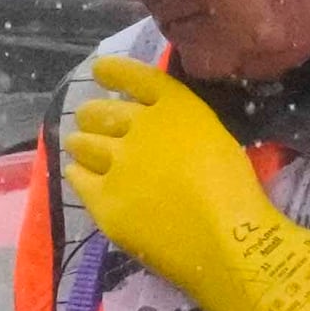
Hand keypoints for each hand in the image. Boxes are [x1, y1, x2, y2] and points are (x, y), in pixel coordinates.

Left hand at [58, 55, 268, 288]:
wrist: (226, 240)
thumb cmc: (234, 193)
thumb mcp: (214, 139)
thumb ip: (179, 127)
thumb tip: (153, 128)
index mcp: (175, 107)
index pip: (136, 77)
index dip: (114, 71)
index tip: (99, 70)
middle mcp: (140, 127)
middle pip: (101, 112)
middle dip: (90, 114)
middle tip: (86, 119)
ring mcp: (117, 163)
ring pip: (83, 144)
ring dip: (79, 142)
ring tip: (77, 145)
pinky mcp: (103, 199)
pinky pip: (77, 178)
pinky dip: (76, 172)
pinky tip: (77, 174)